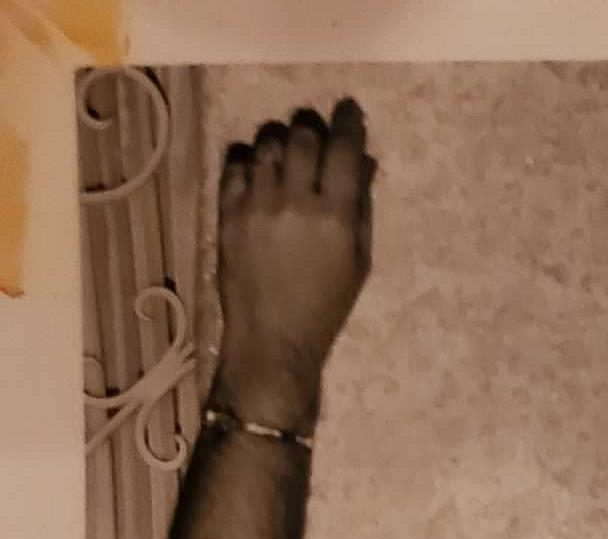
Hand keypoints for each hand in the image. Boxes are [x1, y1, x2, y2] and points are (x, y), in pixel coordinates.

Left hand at [213, 100, 374, 432]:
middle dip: (309, 128)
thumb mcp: (358, 263)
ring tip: (283, 153)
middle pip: (300, 138)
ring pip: (265, 145)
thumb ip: (359, 210)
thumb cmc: (326, 307)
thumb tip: (361, 166)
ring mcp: (256, 204)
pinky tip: (256, 172)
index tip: (349, 110)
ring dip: (277, 141)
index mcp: (335, 217)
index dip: (348, 124)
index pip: (344, 152)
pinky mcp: (228, 212)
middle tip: (312, 132)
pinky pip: (235, 164)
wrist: (273, 338)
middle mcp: (295, 202)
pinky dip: (247, 160)